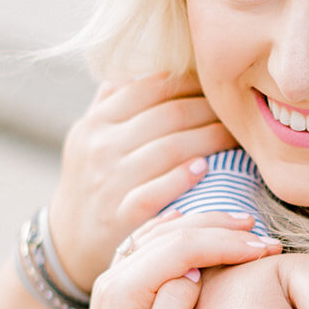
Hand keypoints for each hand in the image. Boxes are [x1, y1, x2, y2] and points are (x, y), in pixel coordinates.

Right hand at [47, 73, 235, 292]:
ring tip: (237, 139)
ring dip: (210, 140)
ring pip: (169, 148)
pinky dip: (181, 177)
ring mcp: (109, 181)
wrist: (68, 242)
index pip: (153, 86)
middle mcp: (100, 146)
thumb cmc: (93, 182)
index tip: (221, 84)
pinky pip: (154, 191)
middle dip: (211, 109)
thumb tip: (146, 66)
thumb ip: (115, 102)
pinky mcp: (119, 216)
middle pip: (169, 114)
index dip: (193, 82)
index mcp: (97, 121)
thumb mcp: (91, 137)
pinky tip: (206, 169)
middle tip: (240, 112)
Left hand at [76, 213, 279, 308]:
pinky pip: (154, 245)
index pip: (180, 248)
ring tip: (242, 229)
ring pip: (162, 234)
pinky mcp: (125, 290)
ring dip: (204, 227)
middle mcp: (114, 279)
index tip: (264, 250)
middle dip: (219, 229)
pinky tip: (201, 228)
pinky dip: (182, 232)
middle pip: (171, 233)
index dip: (225, 243)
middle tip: (262, 236)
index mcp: (122, 292)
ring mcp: (117, 282)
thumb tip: (192, 273)